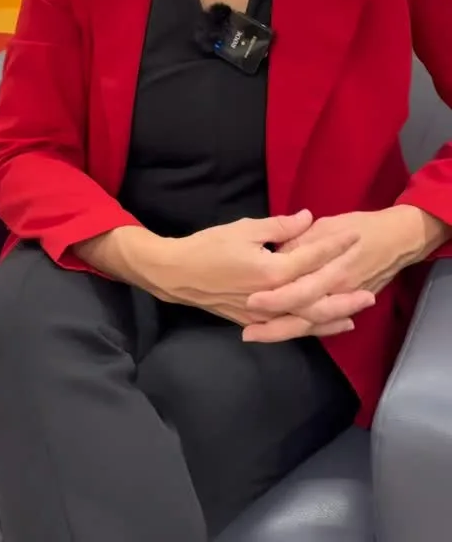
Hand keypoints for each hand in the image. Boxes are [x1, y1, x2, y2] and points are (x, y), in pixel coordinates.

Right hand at [159, 210, 373, 338]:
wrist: (177, 274)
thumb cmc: (208, 247)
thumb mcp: (243, 229)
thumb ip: (278, 227)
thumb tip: (307, 219)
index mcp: (270, 271)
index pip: (310, 258)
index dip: (334, 246)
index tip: (354, 236)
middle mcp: (272, 297)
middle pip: (317, 297)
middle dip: (344, 291)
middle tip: (370, 288)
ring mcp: (264, 314)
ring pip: (307, 319)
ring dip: (335, 316)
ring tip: (358, 311)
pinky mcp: (256, 322)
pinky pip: (291, 328)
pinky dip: (312, 327)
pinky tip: (327, 325)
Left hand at [241, 207, 426, 342]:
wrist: (398, 239)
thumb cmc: (359, 226)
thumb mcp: (326, 225)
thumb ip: (299, 240)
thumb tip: (275, 252)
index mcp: (329, 267)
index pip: (298, 288)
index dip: (274, 297)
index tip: (249, 301)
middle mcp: (335, 290)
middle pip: (301, 315)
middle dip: (273, 326)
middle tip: (246, 331)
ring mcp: (342, 303)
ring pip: (310, 324)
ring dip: (282, 333)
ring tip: (254, 335)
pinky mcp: (347, 307)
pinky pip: (323, 323)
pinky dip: (301, 331)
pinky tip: (282, 333)